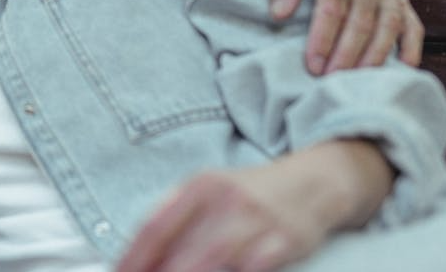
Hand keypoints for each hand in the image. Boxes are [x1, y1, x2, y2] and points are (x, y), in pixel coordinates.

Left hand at [115, 140, 392, 271]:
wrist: (311, 183)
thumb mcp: (207, 192)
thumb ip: (173, 217)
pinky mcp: (284, 241)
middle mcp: (223, 200)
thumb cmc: (248, 196)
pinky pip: (253, 269)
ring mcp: (255, 221)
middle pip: (181, 251)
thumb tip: (133, 252)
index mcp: (198, 187)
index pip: (154, 226)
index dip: (133, 257)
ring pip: (213, 261)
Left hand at [269, 0, 422, 73]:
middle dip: (345, 56)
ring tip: (355, 84)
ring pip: (387, 28)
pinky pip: (412, 26)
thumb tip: (278, 15)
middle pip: (361, 22)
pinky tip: (401, 71)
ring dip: (373, 58)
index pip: (333, 6)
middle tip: (328, 82)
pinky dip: (409, 49)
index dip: (323, 38)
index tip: (311, 64)